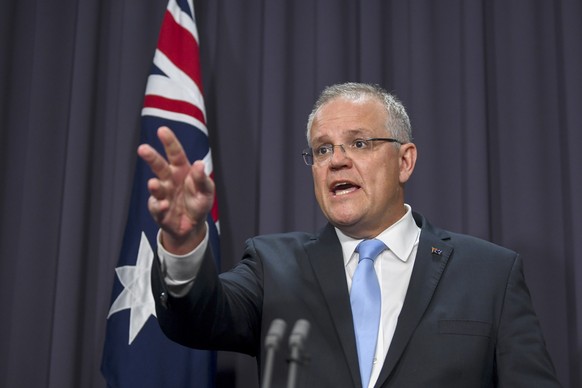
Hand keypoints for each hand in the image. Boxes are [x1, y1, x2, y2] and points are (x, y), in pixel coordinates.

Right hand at [137, 126, 214, 253]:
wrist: (193, 225)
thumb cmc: (198, 201)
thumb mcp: (206, 190)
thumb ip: (202, 178)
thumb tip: (199, 164)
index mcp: (181, 170)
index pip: (175, 154)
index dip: (169, 142)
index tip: (162, 130)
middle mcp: (169, 180)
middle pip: (159, 166)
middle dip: (151, 157)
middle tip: (143, 149)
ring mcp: (163, 195)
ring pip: (156, 187)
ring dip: (154, 186)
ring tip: (153, 184)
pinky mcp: (159, 210)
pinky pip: (157, 207)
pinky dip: (160, 207)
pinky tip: (164, 205)